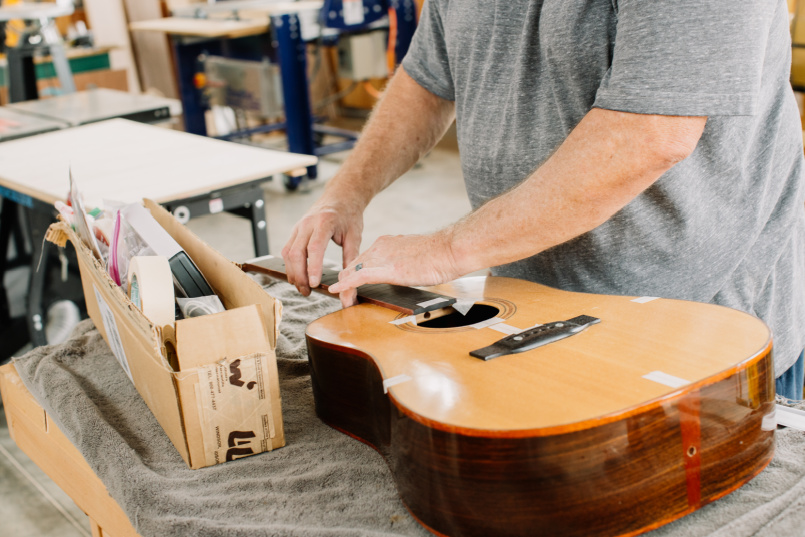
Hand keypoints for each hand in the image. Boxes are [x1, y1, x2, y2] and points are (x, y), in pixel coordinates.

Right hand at [281, 196, 363, 295]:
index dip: (312, 267)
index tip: (314, 284)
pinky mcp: (295, 231)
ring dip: (293, 272)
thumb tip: (350, 280)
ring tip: (302, 288)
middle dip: (299, 275)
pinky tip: (297, 277)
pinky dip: (290, 265)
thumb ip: (351, 257)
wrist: (340, 196)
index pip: (314, 247)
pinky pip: (287, 250)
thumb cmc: (349, 215)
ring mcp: (298, 226)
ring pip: (288, 252)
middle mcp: (307, 223)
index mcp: (325, 222)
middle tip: (307, 291)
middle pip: (296, 252)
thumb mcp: (355, 235)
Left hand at [328, 230, 462, 307]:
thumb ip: (402, 261)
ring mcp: (381, 256)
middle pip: (354, 264)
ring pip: (353, 270)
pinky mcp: (385, 268)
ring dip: (345, 287)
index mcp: (387, 243)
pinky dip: (345, 285)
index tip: (351, 284)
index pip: (363, 258)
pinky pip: (358, 277)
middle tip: (343, 296)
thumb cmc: (441, 255)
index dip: (354, 272)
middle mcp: (380, 246)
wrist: (450, 250)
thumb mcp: (414, 256)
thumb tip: (403, 271)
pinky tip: (337, 291)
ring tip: (342, 300)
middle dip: (346, 281)